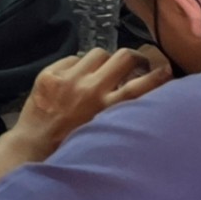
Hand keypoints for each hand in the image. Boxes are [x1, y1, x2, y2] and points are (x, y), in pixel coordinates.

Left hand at [8, 48, 171, 159]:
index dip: (157, 75)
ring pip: (98, 53)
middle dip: (134, 58)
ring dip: (105, 61)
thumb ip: (121, 115)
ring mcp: (68, 79)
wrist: (35, 145)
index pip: (141, 86)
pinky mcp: (50, 73)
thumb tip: (137, 95)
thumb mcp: (104, 134)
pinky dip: (79, 65)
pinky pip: (73, 58)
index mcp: (107, 109)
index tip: (165, 69)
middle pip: (123, 58)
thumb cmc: (73, 146)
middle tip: (135, 64)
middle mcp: (90, 90)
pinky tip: (78, 76)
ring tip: (104, 71)